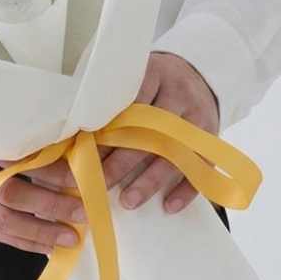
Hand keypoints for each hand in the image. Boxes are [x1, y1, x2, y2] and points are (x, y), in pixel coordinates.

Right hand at [0, 119, 85, 254]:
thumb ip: (2, 124)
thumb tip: (53, 136)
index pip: (13, 163)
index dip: (47, 173)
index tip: (78, 176)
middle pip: (8, 198)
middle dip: (48, 210)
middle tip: (82, 214)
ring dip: (35, 235)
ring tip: (68, 240)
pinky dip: (13, 240)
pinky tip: (38, 246)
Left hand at [9, 51, 219, 215]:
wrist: (198, 73)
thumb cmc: (153, 81)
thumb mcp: (133, 75)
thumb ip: (109, 96)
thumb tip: (67, 132)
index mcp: (154, 73)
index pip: (128, 101)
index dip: (107, 126)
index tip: (84, 148)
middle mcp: (178, 93)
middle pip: (150, 130)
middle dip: (123, 160)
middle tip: (99, 183)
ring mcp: (198, 117)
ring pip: (175, 152)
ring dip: (151, 180)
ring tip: (128, 201)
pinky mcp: (213, 137)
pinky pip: (202, 167)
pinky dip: (187, 189)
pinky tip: (168, 207)